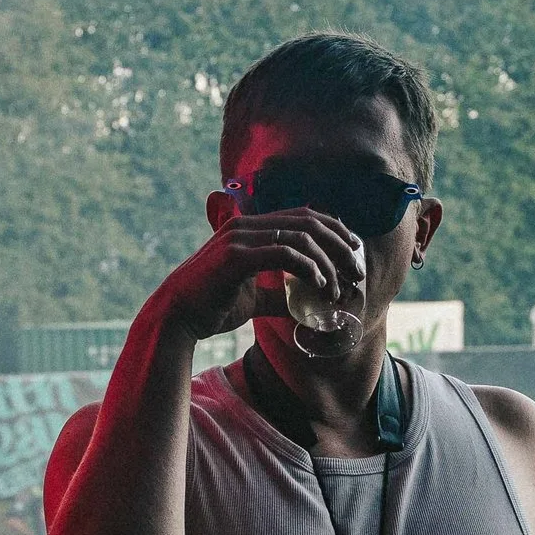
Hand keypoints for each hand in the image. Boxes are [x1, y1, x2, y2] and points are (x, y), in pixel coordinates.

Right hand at [148, 206, 365, 342]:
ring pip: (300, 238)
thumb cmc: (210, 308)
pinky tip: (319, 286)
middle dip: (339, 245)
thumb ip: (278, 295)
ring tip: (339, 287)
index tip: (353, 251)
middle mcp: (245, 225)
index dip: (333, 230)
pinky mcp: (237, 256)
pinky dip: (309, 269)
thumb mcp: (253, 299)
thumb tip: (303, 304)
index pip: (302, 216)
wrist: (177, 318)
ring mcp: (240, 237)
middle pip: (308, 222)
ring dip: (328, 263)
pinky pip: (284, 254)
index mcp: (249, 227)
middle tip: (357, 270)